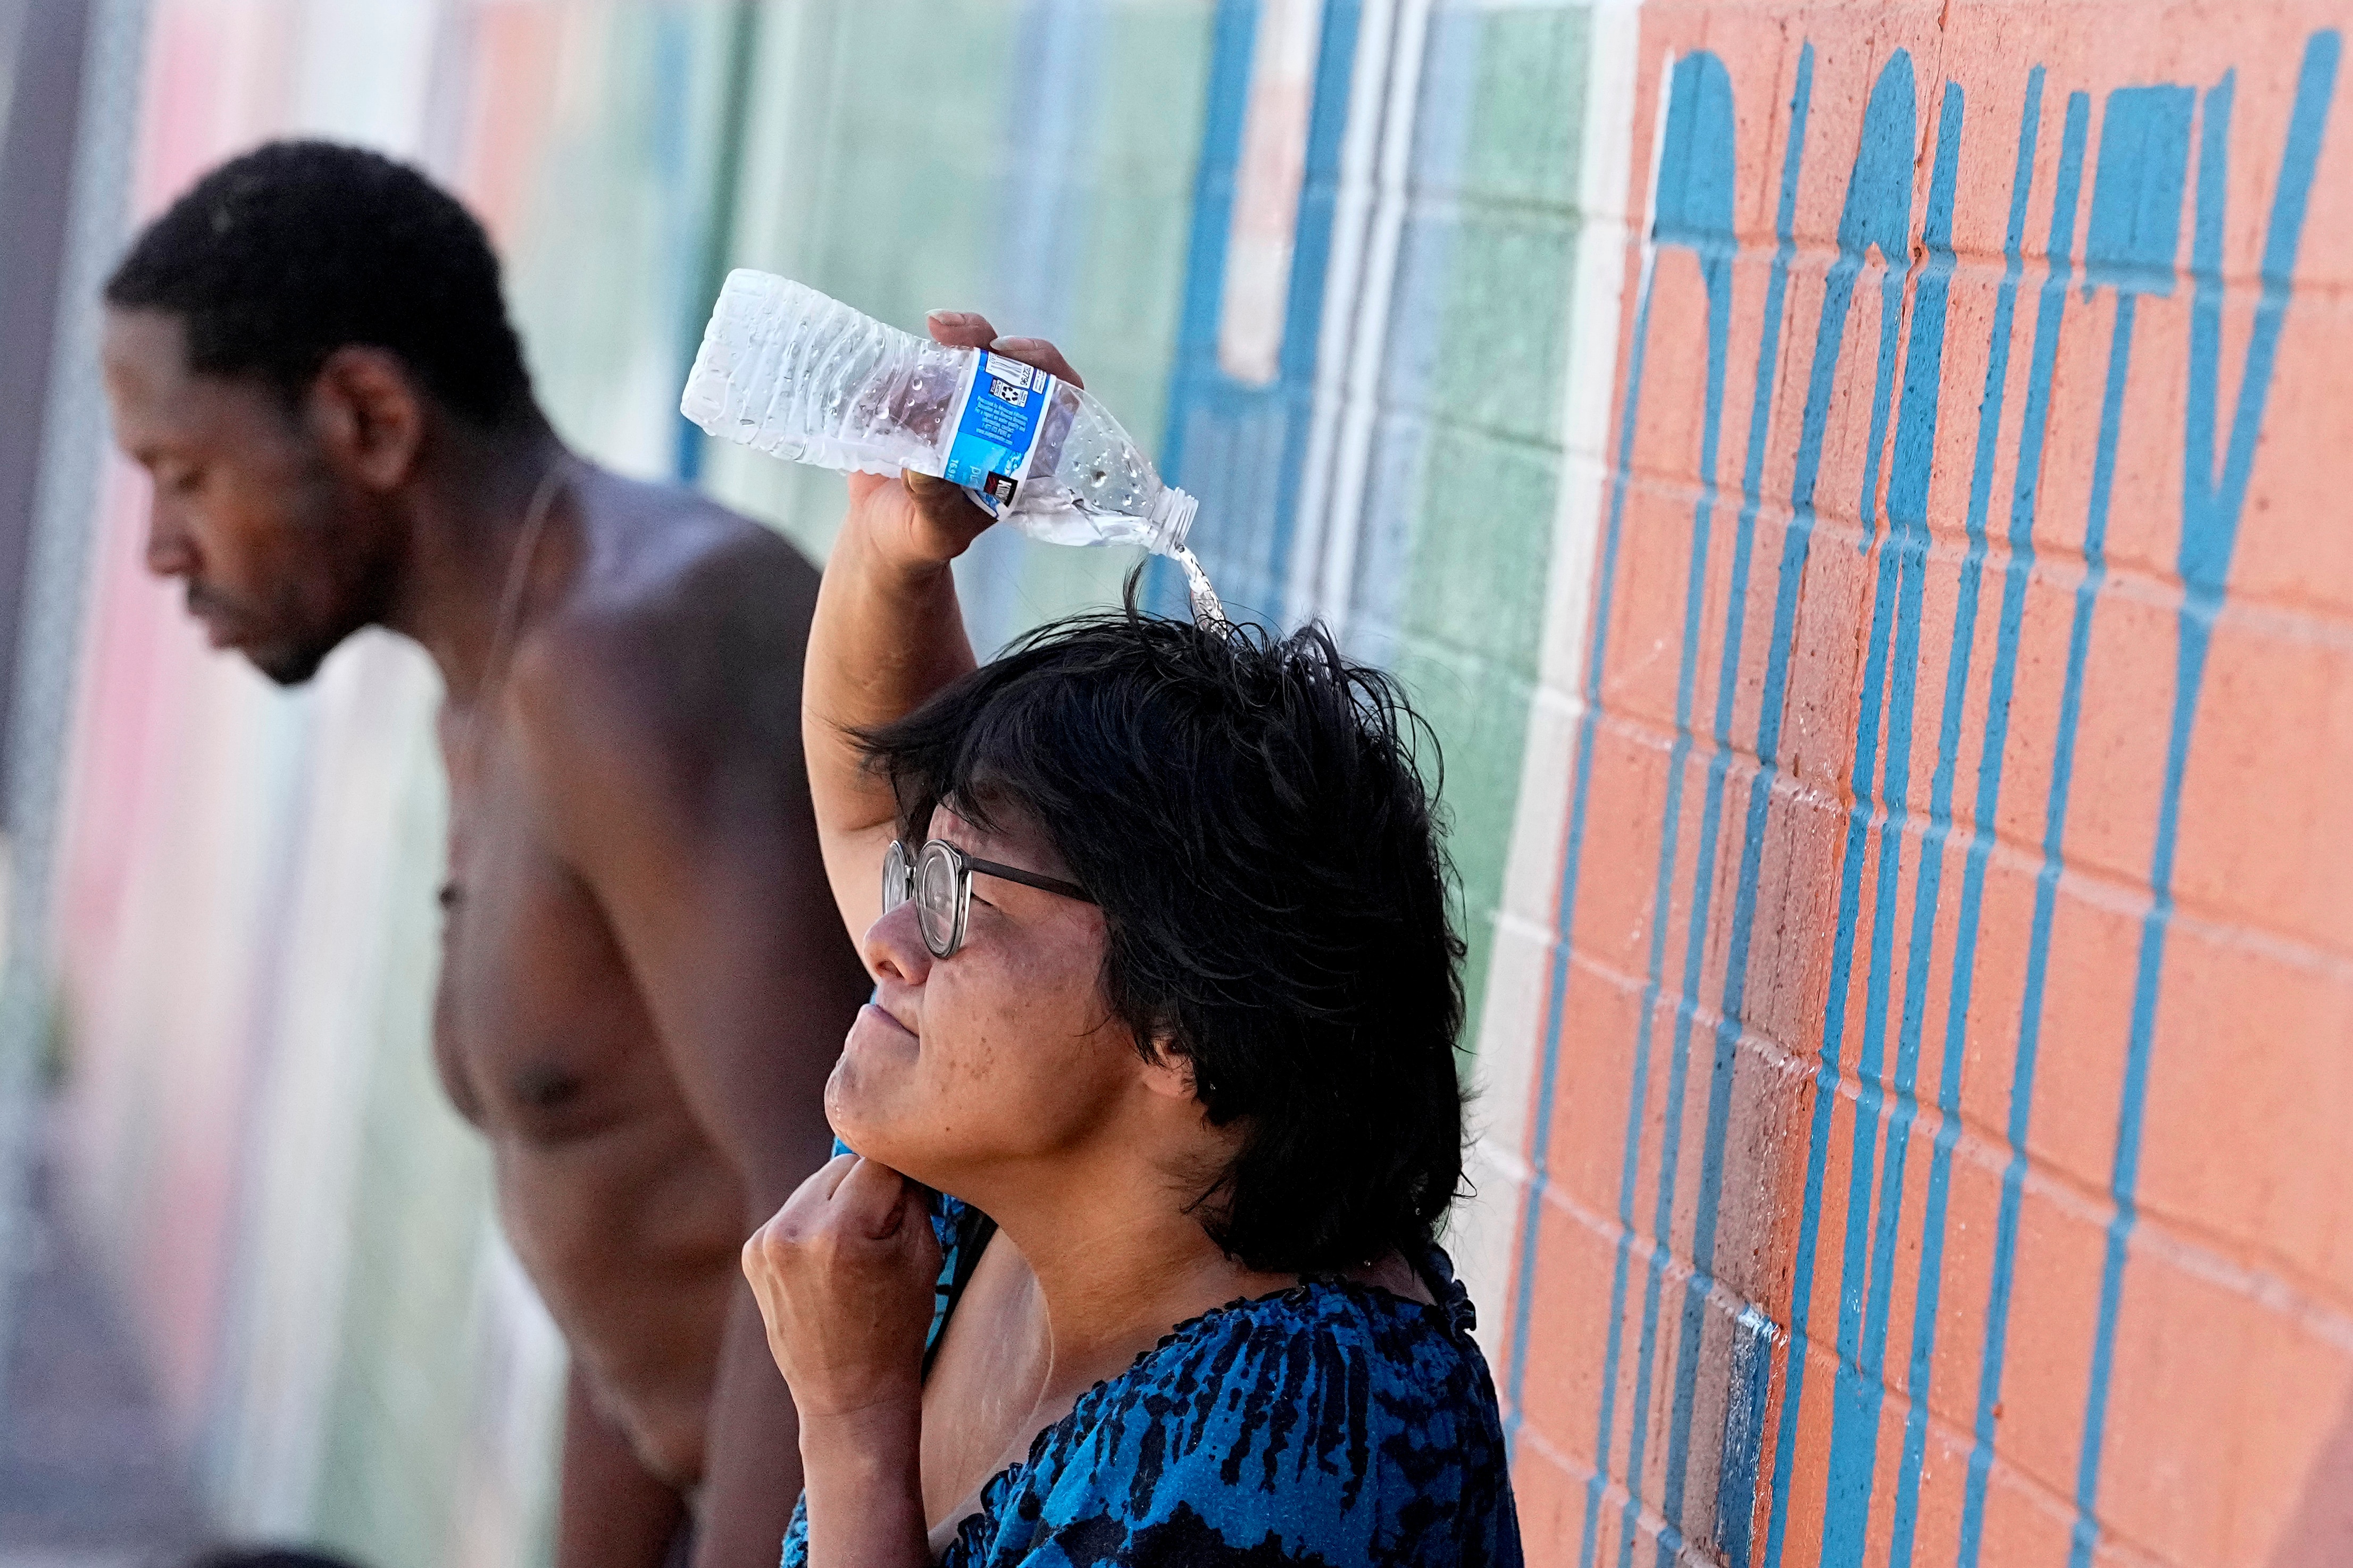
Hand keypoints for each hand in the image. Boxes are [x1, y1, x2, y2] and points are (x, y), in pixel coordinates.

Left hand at [742, 1153, 943, 1420]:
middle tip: (887, 1226)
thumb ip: (910, 1191)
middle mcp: (794, 1230)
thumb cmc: (899, 1325)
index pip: (879, 1158)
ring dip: (839, 1198)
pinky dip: (815, 1221)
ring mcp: (766, 1242)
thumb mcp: (926, 1252)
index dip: (904, 1174)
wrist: (849, 1393)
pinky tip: (828, 1261)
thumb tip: (897, 1147)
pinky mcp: (752, 1253)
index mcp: (842, 1230)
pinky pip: (795, 1209)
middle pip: (844, 1162)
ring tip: (856, 1248)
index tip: (914, 1196)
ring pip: (817, 1181)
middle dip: (869, 1184)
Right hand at [840, 312, 1086, 575]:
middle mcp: (993, 424)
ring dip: (954, 336)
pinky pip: (920, 361)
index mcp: (1019, 456)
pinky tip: (894, 359)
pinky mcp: (918, 398)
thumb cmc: (917, 540)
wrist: (876, 536)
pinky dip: (908, 353)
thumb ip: (934, 503)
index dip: (1047, 369)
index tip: (1012, 354)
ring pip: (967, 354)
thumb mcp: (931, 530)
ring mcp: (956, 406)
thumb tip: (925, 465)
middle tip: (955, 332)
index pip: (1055, 401)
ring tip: (933, 329)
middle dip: (987, 339)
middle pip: (1008, 365)